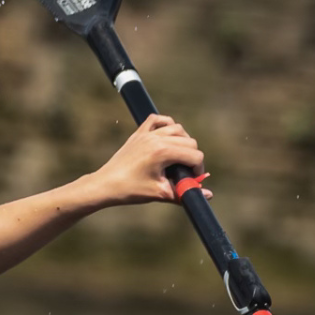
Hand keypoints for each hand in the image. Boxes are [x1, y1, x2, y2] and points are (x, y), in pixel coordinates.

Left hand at [82, 114, 210, 207]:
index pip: (195, 155)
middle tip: (184, 172)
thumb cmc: (131, 190)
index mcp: (162, 152)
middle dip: (192, 157)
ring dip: (182, 142)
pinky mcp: (139, 133)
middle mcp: (156, 138)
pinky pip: (158, 120)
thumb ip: (185, 193)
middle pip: (189, 141)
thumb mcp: (160, 193)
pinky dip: (166, 125)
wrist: (106, 185)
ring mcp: (147, 133)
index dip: (198, 169)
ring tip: (177, 158)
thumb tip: (208, 195)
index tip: (193, 180)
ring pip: (177, 129)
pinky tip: (167, 137)